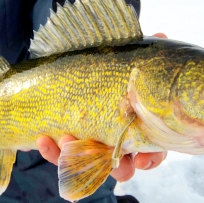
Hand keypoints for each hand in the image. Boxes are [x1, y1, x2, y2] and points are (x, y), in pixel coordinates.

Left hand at [36, 32, 167, 182]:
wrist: (65, 72)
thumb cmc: (106, 66)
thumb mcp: (124, 56)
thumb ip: (140, 51)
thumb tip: (160, 35)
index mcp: (138, 126)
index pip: (152, 151)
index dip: (150, 159)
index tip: (142, 161)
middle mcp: (116, 141)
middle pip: (123, 165)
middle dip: (118, 167)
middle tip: (112, 161)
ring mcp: (89, 145)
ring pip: (87, 163)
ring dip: (78, 157)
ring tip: (66, 140)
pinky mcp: (63, 144)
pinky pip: (58, 156)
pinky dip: (51, 150)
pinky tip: (42, 139)